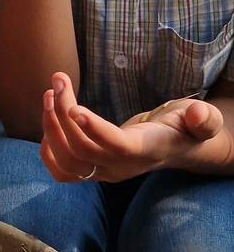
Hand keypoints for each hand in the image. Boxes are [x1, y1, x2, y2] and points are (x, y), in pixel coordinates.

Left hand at [40, 71, 226, 182]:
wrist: (174, 147)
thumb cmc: (185, 129)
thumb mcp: (202, 121)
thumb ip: (203, 120)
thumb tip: (196, 113)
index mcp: (146, 151)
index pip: (117, 146)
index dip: (95, 130)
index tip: (74, 108)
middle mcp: (121, 167)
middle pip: (83, 149)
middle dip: (63, 113)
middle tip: (59, 79)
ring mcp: (105, 173)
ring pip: (68, 160)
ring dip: (51, 126)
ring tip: (50, 92)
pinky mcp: (92, 171)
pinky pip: (62, 172)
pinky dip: (48, 149)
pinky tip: (50, 120)